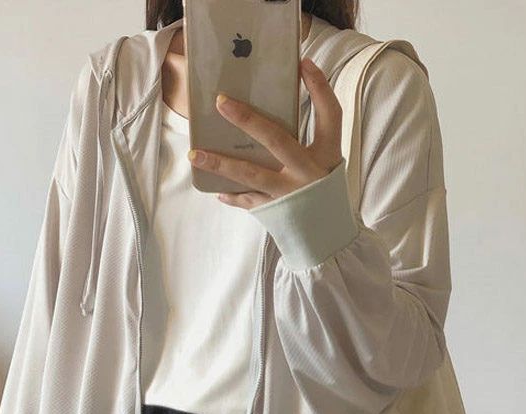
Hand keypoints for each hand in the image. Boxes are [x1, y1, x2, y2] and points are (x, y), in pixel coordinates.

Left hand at [187, 58, 342, 209]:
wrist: (330, 238)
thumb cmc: (325, 192)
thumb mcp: (326, 163)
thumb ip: (307, 140)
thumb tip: (268, 113)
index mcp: (327, 154)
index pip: (329, 113)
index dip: (319, 87)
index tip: (304, 63)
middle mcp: (308, 172)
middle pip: (276, 138)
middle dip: (248, 118)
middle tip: (221, 102)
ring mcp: (290, 193)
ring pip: (250, 174)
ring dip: (220, 163)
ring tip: (195, 154)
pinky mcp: (276, 211)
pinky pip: (247, 200)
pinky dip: (231, 194)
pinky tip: (216, 190)